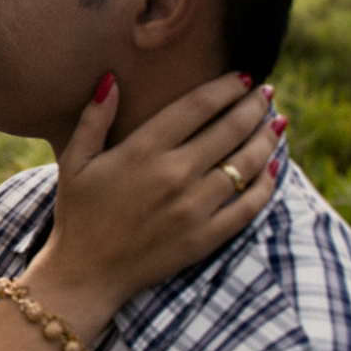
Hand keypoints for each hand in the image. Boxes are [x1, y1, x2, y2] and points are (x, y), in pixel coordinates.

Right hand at [22, 72, 278, 338]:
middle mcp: (173, 174)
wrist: (85, 274)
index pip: (198, 106)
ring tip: (275, 124)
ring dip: (266, 139)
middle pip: (230, 129)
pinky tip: (274, 168)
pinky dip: (267, 184)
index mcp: (142, 151)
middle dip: (253, 106)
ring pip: (245, 164)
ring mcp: (193, 208)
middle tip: (266, 94)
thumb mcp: (75, 161)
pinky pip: (248, 205)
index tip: (242, 77)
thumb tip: (112, 79)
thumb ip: (93, 119)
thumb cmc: (78, 213)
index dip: (226, 87)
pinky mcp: (205, 237)